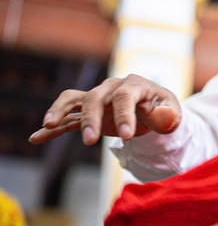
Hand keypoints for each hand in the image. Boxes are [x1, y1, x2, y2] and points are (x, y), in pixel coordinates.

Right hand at [28, 74, 180, 144]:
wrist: (154, 109)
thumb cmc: (163, 109)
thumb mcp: (172, 112)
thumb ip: (169, 115)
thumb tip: (165, 118)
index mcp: (134, 85)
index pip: (125, 97)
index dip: (125, 116)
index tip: (127, 137)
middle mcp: (111, 88)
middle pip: (95, 98)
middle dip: (91, 119)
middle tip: (91, 140)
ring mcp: (98, 99)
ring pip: (74, 101)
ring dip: (60, 112)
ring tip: (48, 125)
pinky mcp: (89, 112)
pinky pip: (68, 118)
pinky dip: (53, 127)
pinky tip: (37, 137)